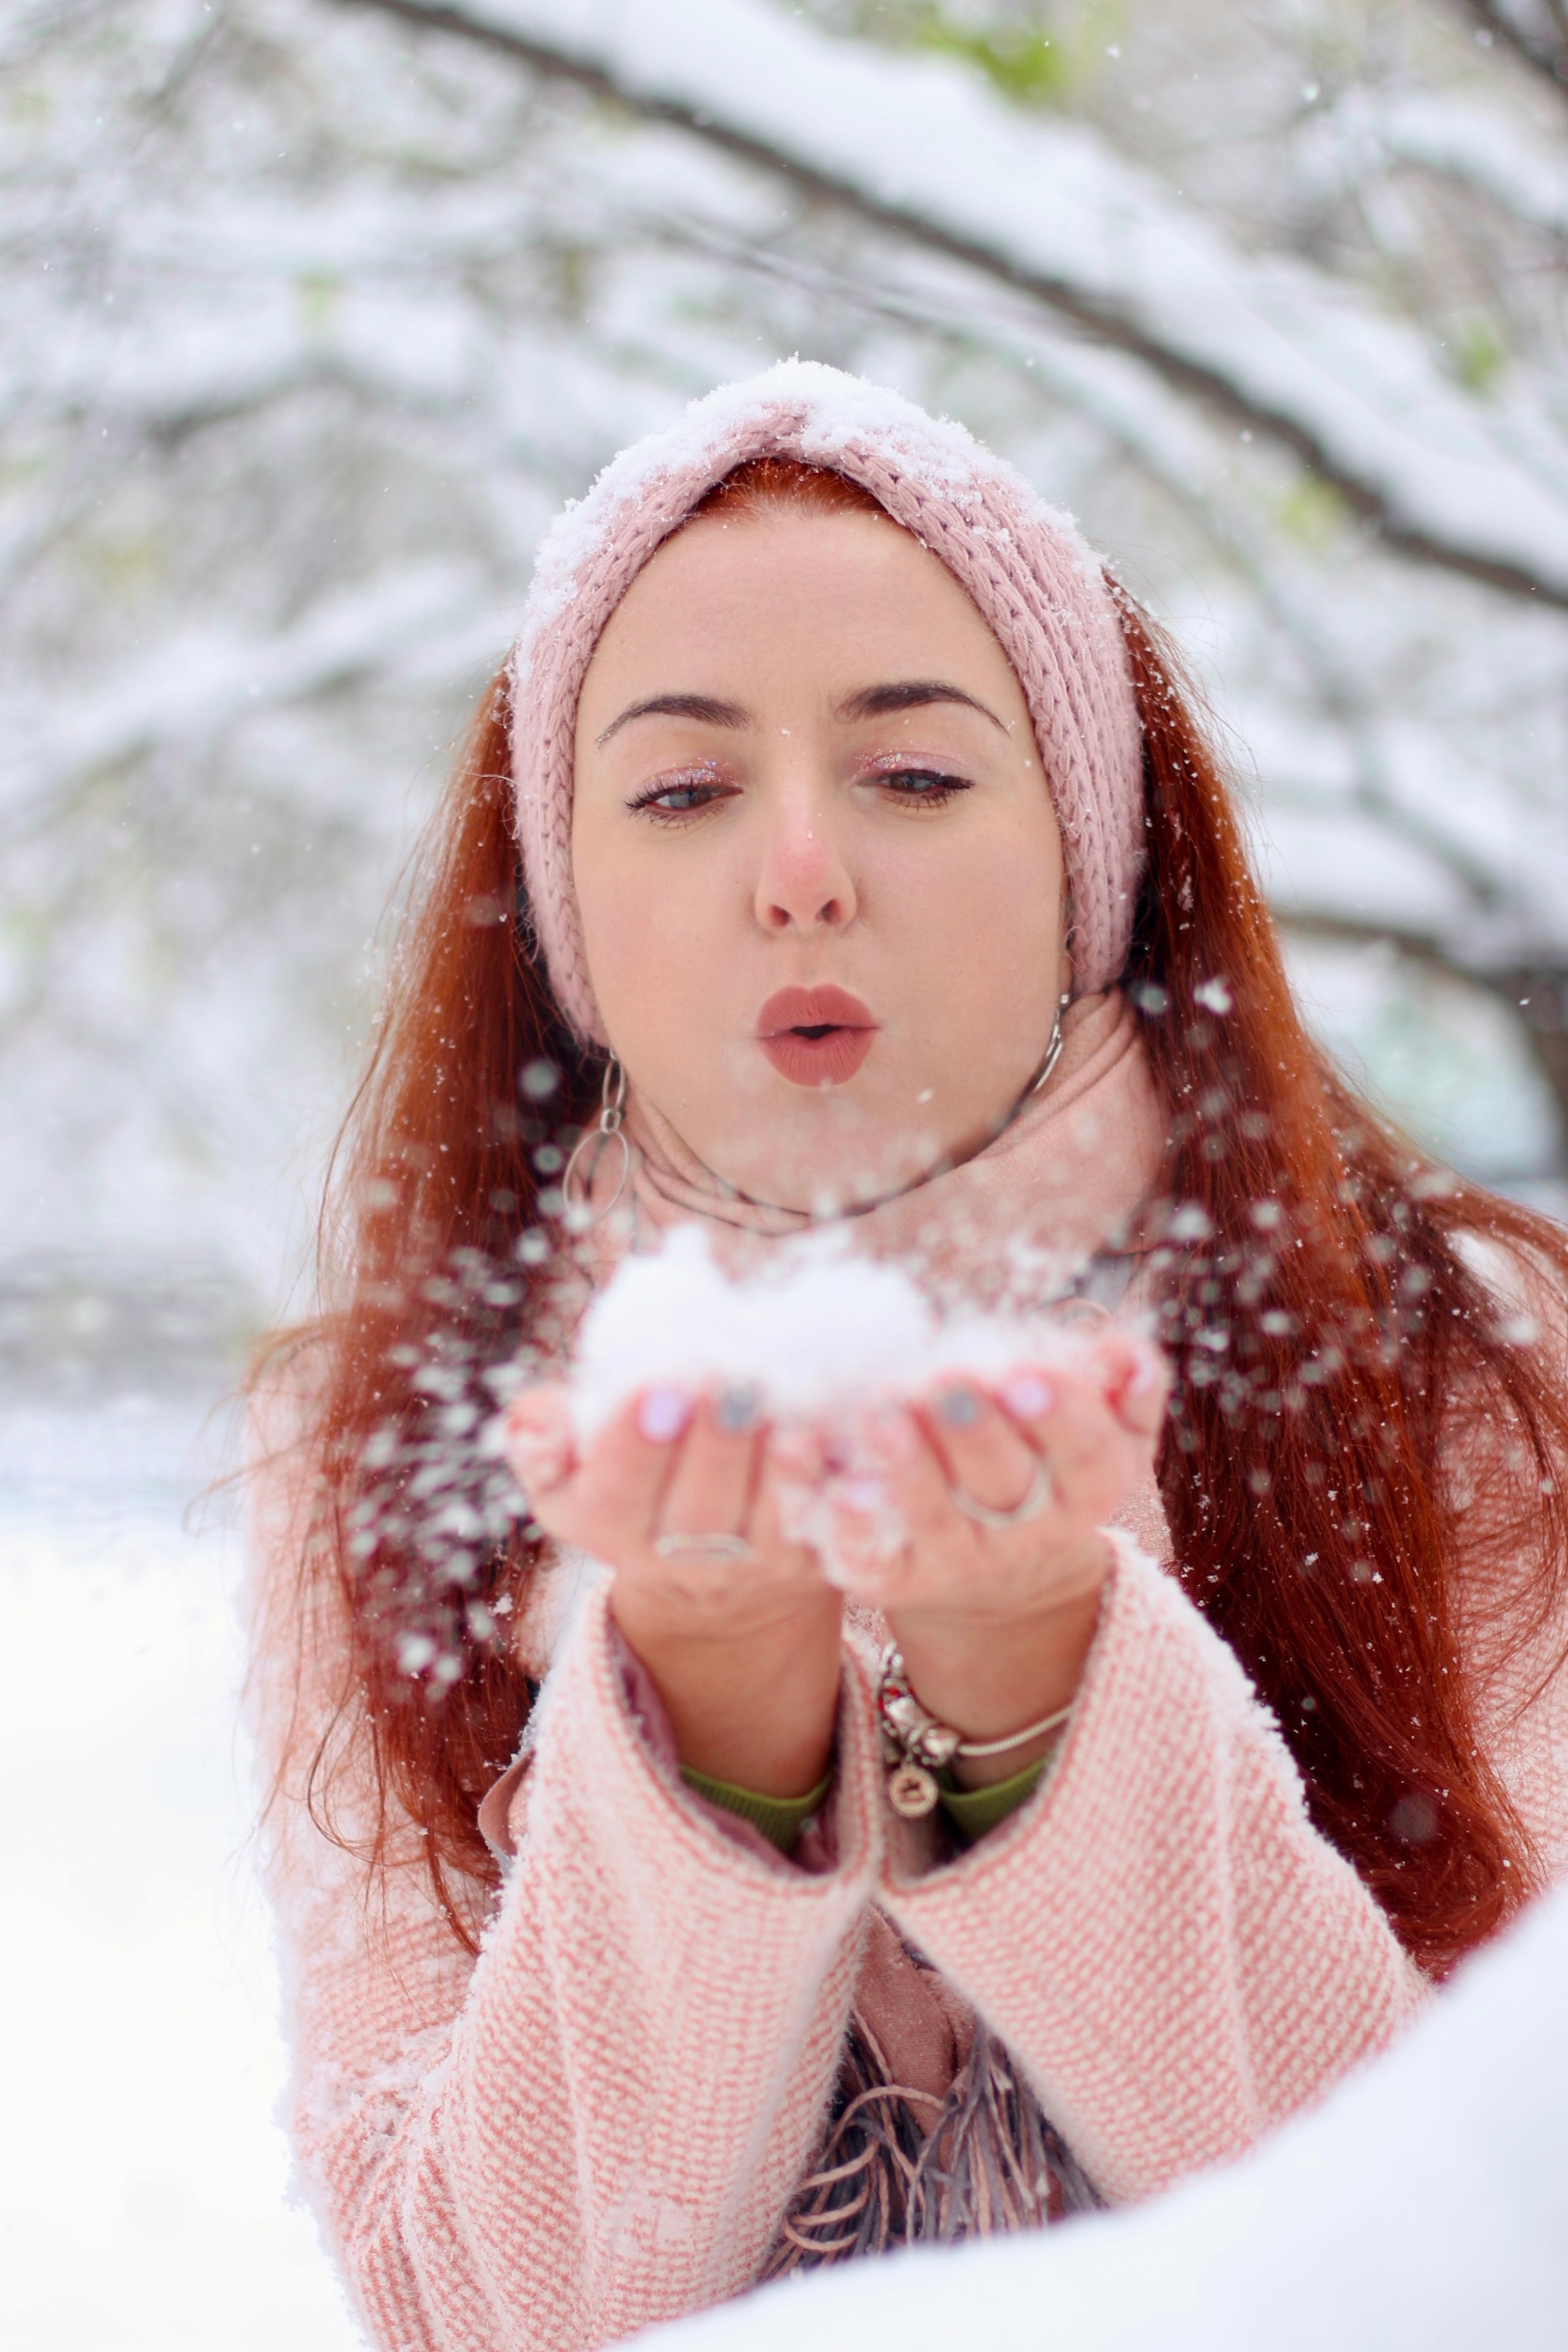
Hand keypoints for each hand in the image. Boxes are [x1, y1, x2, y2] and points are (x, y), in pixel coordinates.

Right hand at [503, 1382, 841, 1796]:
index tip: (654, 1386)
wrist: (711, 1580)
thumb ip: (545, 1438)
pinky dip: (838, 1478)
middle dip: (714, 1443)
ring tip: (786, 1399)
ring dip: (781, 1462)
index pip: (617, 1492)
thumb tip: (533, 1415)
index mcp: (609, 1526)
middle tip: (729, 1378)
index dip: (635, 1444)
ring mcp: (754, 1564)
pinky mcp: (817, 1560)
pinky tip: (840, 1428)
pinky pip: (833, 1524)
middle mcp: (680, 1559)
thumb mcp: (573, 1472)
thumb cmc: (635, 1485)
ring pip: (772, 1519)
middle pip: (700, 1510)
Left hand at [792, 1329, 1167, 1785]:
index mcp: (1086, 1492)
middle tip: (943, 1378)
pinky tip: (840, 1485)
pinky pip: (871, 1558)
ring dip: (909, 1466)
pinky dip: (853, 1526)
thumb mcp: (1106, 1438)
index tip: (1024, 1372)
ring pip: (935, 1518)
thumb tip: (1130, 1356)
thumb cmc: (1050, 1471)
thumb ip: (1125, 1393)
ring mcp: (959, 1563)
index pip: (1083, 1454)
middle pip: (1004, 1483)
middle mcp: (1027, 1536)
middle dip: (975, 1430)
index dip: (1058, 1415)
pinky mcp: (896, 1580)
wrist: (1004, 1579)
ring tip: (883, 1409)